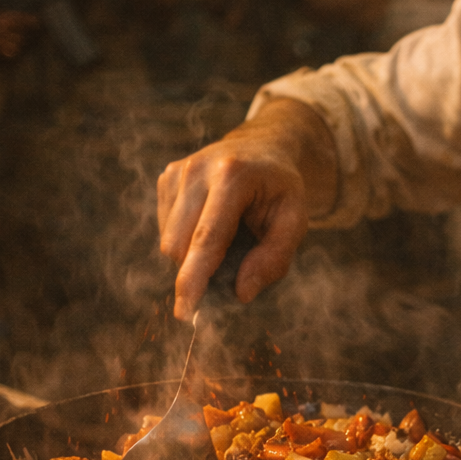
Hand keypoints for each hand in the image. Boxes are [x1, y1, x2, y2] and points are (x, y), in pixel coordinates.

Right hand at [156, 98, 336, 319]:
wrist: (262, 148)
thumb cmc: (280, 188)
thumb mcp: (295, 220)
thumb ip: (274, 258)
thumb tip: (241, 293)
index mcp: (233, 176)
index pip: (207, 237)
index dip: (195, 277)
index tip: (185, 310)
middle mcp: (197, 170)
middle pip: (179, 244)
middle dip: (197, 271)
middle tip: (230, 272)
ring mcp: (176, 172)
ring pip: (168, 240)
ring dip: (192, 257)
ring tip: (227, 239)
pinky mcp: (165, 179)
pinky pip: (165, 229)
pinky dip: (186, 241)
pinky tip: (211, 226)